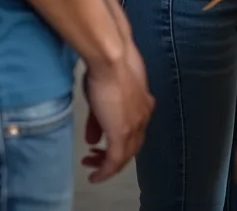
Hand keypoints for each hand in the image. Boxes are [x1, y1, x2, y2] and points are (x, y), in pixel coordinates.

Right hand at [81, 40, 154, 182]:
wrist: (111, 59)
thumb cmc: (106, 67)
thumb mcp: (102, 94)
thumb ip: (98, 119)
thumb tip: (93, 139)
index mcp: (143, 104)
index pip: (134, 131)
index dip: (120, 140)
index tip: (103, 144)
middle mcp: (143, 117)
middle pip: (132, 146)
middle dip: (114, 155)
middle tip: (96, 157)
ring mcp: (134, 126)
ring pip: (124, 156)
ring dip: (108, 164)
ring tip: (92, 166)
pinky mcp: (122, 133)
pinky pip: (114, 161)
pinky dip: (105, 171)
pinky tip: (95, 176)